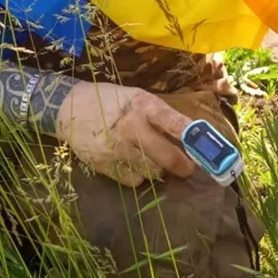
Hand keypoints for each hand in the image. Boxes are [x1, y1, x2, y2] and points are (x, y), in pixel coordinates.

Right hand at [54, 82, 195, 187]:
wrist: (70, 108)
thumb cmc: (111, 101)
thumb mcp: (137, 97)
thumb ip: (160, 115)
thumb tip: (189, 135)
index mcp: (142, 105)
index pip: (175, 124)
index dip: (195, 139)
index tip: (208, 150)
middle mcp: (131, 127)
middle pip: (167, 156)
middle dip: (184, 166)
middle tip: (189, 168)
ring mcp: (117, 148)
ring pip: (152, 172)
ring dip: (159, 169)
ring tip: (155, 161)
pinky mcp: (105, 165)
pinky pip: (133, 180)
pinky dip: (139, 176)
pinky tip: (134, 164)